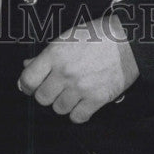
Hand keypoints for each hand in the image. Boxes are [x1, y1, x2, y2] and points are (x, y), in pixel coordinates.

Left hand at [17, 15, 138, 123]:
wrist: (126, 41)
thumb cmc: (97, 35)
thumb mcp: (66, 38)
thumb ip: (46, 55)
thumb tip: (27, 65)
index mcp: (55, 54)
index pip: (28, 79)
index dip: (26, 85)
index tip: (29, 86)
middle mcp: (65, 72)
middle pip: (42, 98)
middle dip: (46, 94)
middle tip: (53, 88)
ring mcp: (81, 87)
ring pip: (59, 109)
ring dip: (62, 103)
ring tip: (70, 94)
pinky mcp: (97, 99)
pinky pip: (78, 117)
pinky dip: (78, 114)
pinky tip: (81, 104)